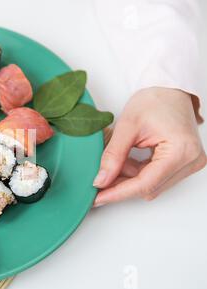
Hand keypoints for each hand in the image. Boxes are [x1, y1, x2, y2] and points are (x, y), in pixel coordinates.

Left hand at [93, 87, 205, 205]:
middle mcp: (190, 161)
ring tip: (112, 161)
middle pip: (148, 187)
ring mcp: (189, 164)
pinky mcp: (182, 163)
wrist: (170, 90)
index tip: (97, 198)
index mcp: (181, 151)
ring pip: (150, 185)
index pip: (145, 183)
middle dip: (121, 185)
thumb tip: (101, 180)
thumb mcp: (127, 125)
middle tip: (97, 181)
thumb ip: (113, 155)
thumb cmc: (155, 100)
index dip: (118, 192)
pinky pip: (155, 177)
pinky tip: (123, 162)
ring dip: (128, 178)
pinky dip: (136, 172)